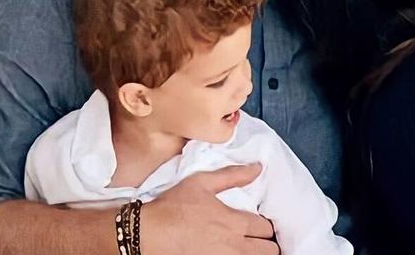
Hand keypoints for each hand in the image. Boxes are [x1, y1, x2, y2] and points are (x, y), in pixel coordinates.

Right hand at [142, 164, 278, 254]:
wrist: (145, 234)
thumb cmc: (172, 207)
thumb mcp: (202, 182)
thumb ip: (233, 175)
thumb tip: (258, 168)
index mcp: (234, 223)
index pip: (267, 228)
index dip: (265, 226)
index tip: (257, 225)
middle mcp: (234, 247)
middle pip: (270, 251)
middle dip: (266, 244)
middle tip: (257, 240)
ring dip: (257, 254)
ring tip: (248, 248)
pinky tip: (231, 253)